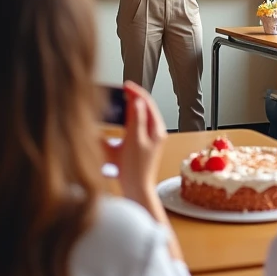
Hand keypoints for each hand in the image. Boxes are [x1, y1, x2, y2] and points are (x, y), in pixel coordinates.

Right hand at [106, 83, 166, 204]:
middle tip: (122, 90)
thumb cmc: (136, 169)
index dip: (136, 92)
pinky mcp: (141, 145)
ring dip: (130, 107)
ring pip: (140, 116)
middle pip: (145, 108)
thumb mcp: (135, 140)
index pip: (147, 103)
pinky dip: (127, 119)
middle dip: (134, 97)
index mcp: (156, 129)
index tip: (126, 85)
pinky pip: (135, 126)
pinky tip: (120, 119)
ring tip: (121, 100)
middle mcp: (155, 132)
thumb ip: (137, 119)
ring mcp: (148, 139)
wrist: (136, 190)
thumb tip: (137, 100)